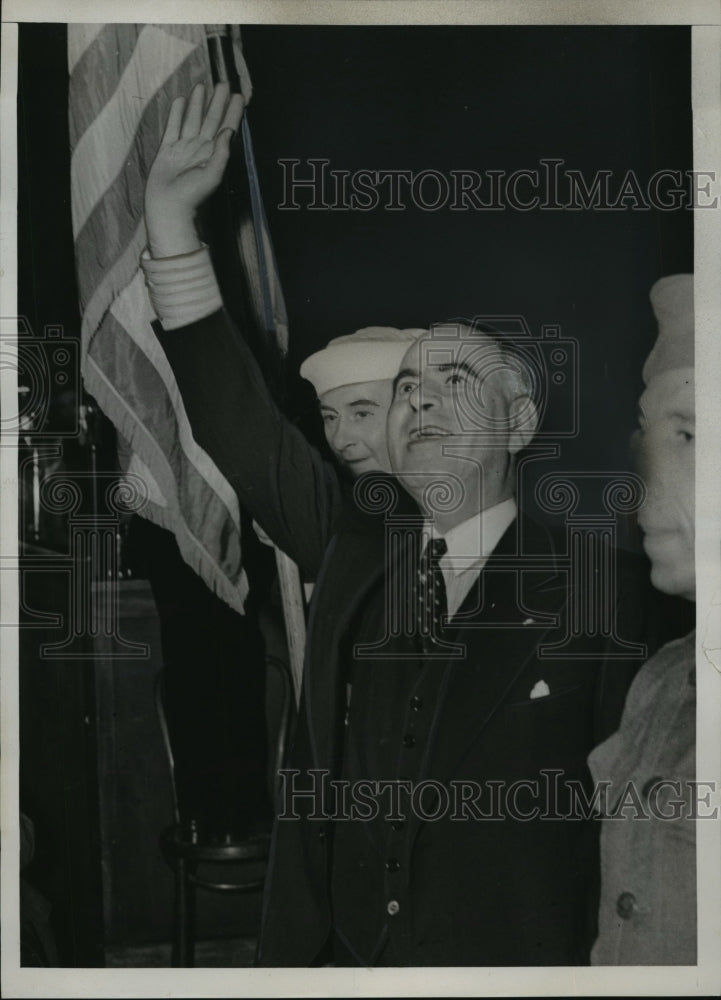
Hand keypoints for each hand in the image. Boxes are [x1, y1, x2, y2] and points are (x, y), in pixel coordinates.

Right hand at [144, 82, 244, 257]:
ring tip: (202, 86)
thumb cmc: (192, 196)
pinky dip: (176, 113)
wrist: (168, 207)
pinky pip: (173, 126)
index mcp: (213, 154)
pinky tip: (181, 101)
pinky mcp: (168, 149)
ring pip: (192, 119)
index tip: (239, 96)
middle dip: (217, 102)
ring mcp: (183, 148)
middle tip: (223, 83)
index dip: (232, 112)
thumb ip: (222, 153)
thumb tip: (228, 130)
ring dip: (198, 103)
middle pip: (210, 119)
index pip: (225, 128)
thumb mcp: (213, 175)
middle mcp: (200, 148)